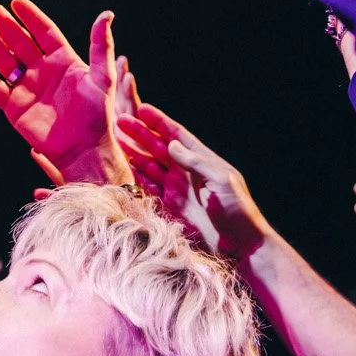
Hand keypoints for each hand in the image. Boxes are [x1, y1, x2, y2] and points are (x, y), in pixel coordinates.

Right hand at [0, 0, 130, 185]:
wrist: (83, 149)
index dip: (31, 17)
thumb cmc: (97, 115)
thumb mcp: (102, 77)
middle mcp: (42, 71)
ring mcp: (26, 88)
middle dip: (6, 26)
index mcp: (64, 60)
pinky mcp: (14, 107)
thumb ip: (101, 46)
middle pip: (20, 43)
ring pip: (5, 62)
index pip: (44, 32)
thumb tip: (106, 14)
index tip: (17, 2)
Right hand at [117, 104, 270, 260]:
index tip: (142, 108)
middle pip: (158, 148)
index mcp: (202, 160)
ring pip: (149, 166)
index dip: (159, 122)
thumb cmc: (238, 211)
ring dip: (133, 153)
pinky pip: (148, 188)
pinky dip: (135, 179)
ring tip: (114, 141)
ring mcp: (176, 189)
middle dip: (139, 134)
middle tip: (119, 121)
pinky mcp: (169, 207)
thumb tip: (171, 143)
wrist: (240, 247)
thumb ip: (196, 162)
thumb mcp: (221, 181)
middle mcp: (186, 172)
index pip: (177, 136)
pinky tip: (121, 169)